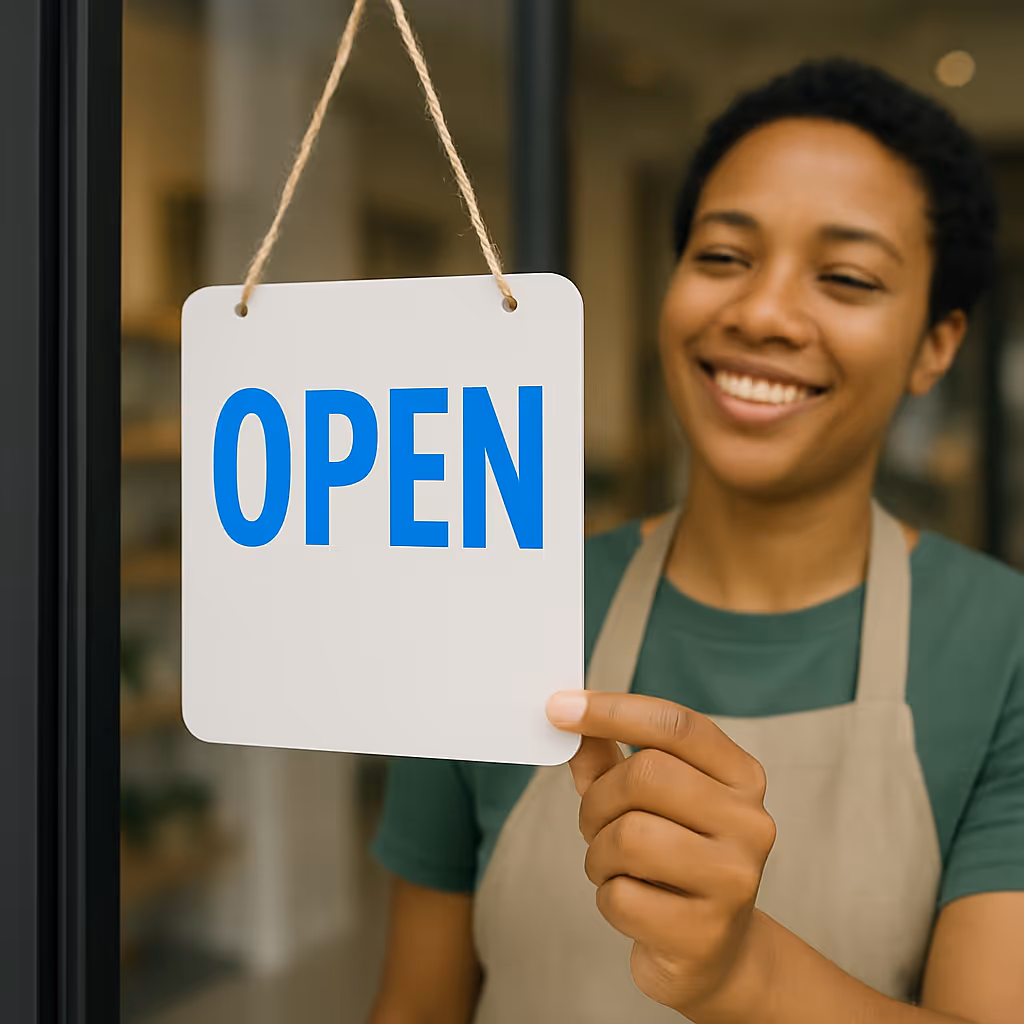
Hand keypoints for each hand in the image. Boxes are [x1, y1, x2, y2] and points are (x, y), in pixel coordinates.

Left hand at [546, 690, 776, 1019]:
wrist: (714, 954)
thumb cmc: (672, 861)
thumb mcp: (645, 802)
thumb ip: (607, 757)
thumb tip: (566, 712)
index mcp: (741, 777)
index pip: (676, 725)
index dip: (612, 710)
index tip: (558, 707)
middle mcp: (750, 822)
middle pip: (646, 775)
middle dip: (598, 799)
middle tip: (591, 821)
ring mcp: (734, 880)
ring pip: (629, 835)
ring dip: (598, 852)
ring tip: (611, 865)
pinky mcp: (705, 933)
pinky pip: (621, 896)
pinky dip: (607, 897)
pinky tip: (632, 903)